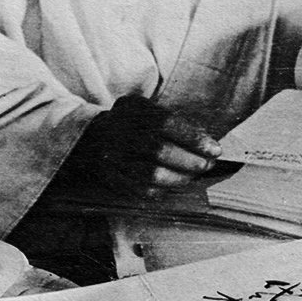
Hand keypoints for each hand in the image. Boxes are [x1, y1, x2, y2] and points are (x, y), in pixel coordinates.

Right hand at [66, 96, 223, 197]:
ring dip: (181, 177)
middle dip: (191, 161)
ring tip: (194, 175)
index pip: (166, 123)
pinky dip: (164, 189)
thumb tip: (205, 137)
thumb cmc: (128, 123)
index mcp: (132, 112)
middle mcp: (120, 135)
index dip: (194, 138)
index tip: (214, 149)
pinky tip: (173, 183)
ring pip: (152, 174)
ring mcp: (114, 159)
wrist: (87, 138)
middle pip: (160, 151)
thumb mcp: (145, 109)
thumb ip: (173, 119)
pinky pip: (142, 191)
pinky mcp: (112, 179)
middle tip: (207, 165)